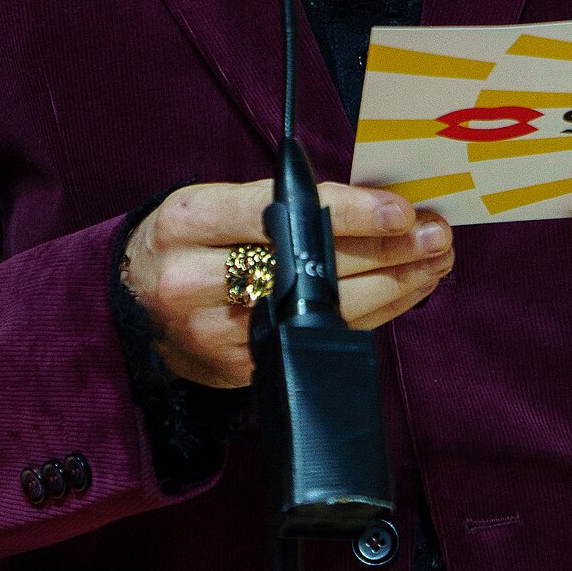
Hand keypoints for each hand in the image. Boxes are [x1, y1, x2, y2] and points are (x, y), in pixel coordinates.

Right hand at [123, 182, 452, 389]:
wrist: (133, 305)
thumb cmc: (192, 241)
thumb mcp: (216, 205)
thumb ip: (281, 202)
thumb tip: (378, 202)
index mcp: (189, 220)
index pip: (279, 212)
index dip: (347, 213)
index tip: (401, 210)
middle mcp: (192, 277)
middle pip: (309, 267)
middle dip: (387, 250)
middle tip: (438, 234)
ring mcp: (214, 331)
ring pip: (322, 310)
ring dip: (393, 286)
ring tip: (434, 261)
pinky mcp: (237, 368)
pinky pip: (319, 338)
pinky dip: (371, 315)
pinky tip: (405, 293)